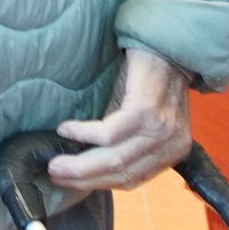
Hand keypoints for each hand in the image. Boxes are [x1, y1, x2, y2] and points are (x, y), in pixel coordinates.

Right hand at [46, 46, 190, 195]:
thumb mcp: (146, 120)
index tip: (70, 183)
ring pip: (114, 159)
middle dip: (84, 178)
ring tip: (56, 163)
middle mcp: (171, 146)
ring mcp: (161, 131)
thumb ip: (129, 143)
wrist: (165, 45)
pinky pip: (109, 133)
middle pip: (122, 174)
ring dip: (80, 164)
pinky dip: (84, 134)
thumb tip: (89, 162)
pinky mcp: (146, 112)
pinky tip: (66, 130)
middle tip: (55, 175)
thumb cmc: (150, 80)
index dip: (98, 184)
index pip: (132, 180)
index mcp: (172, 153)